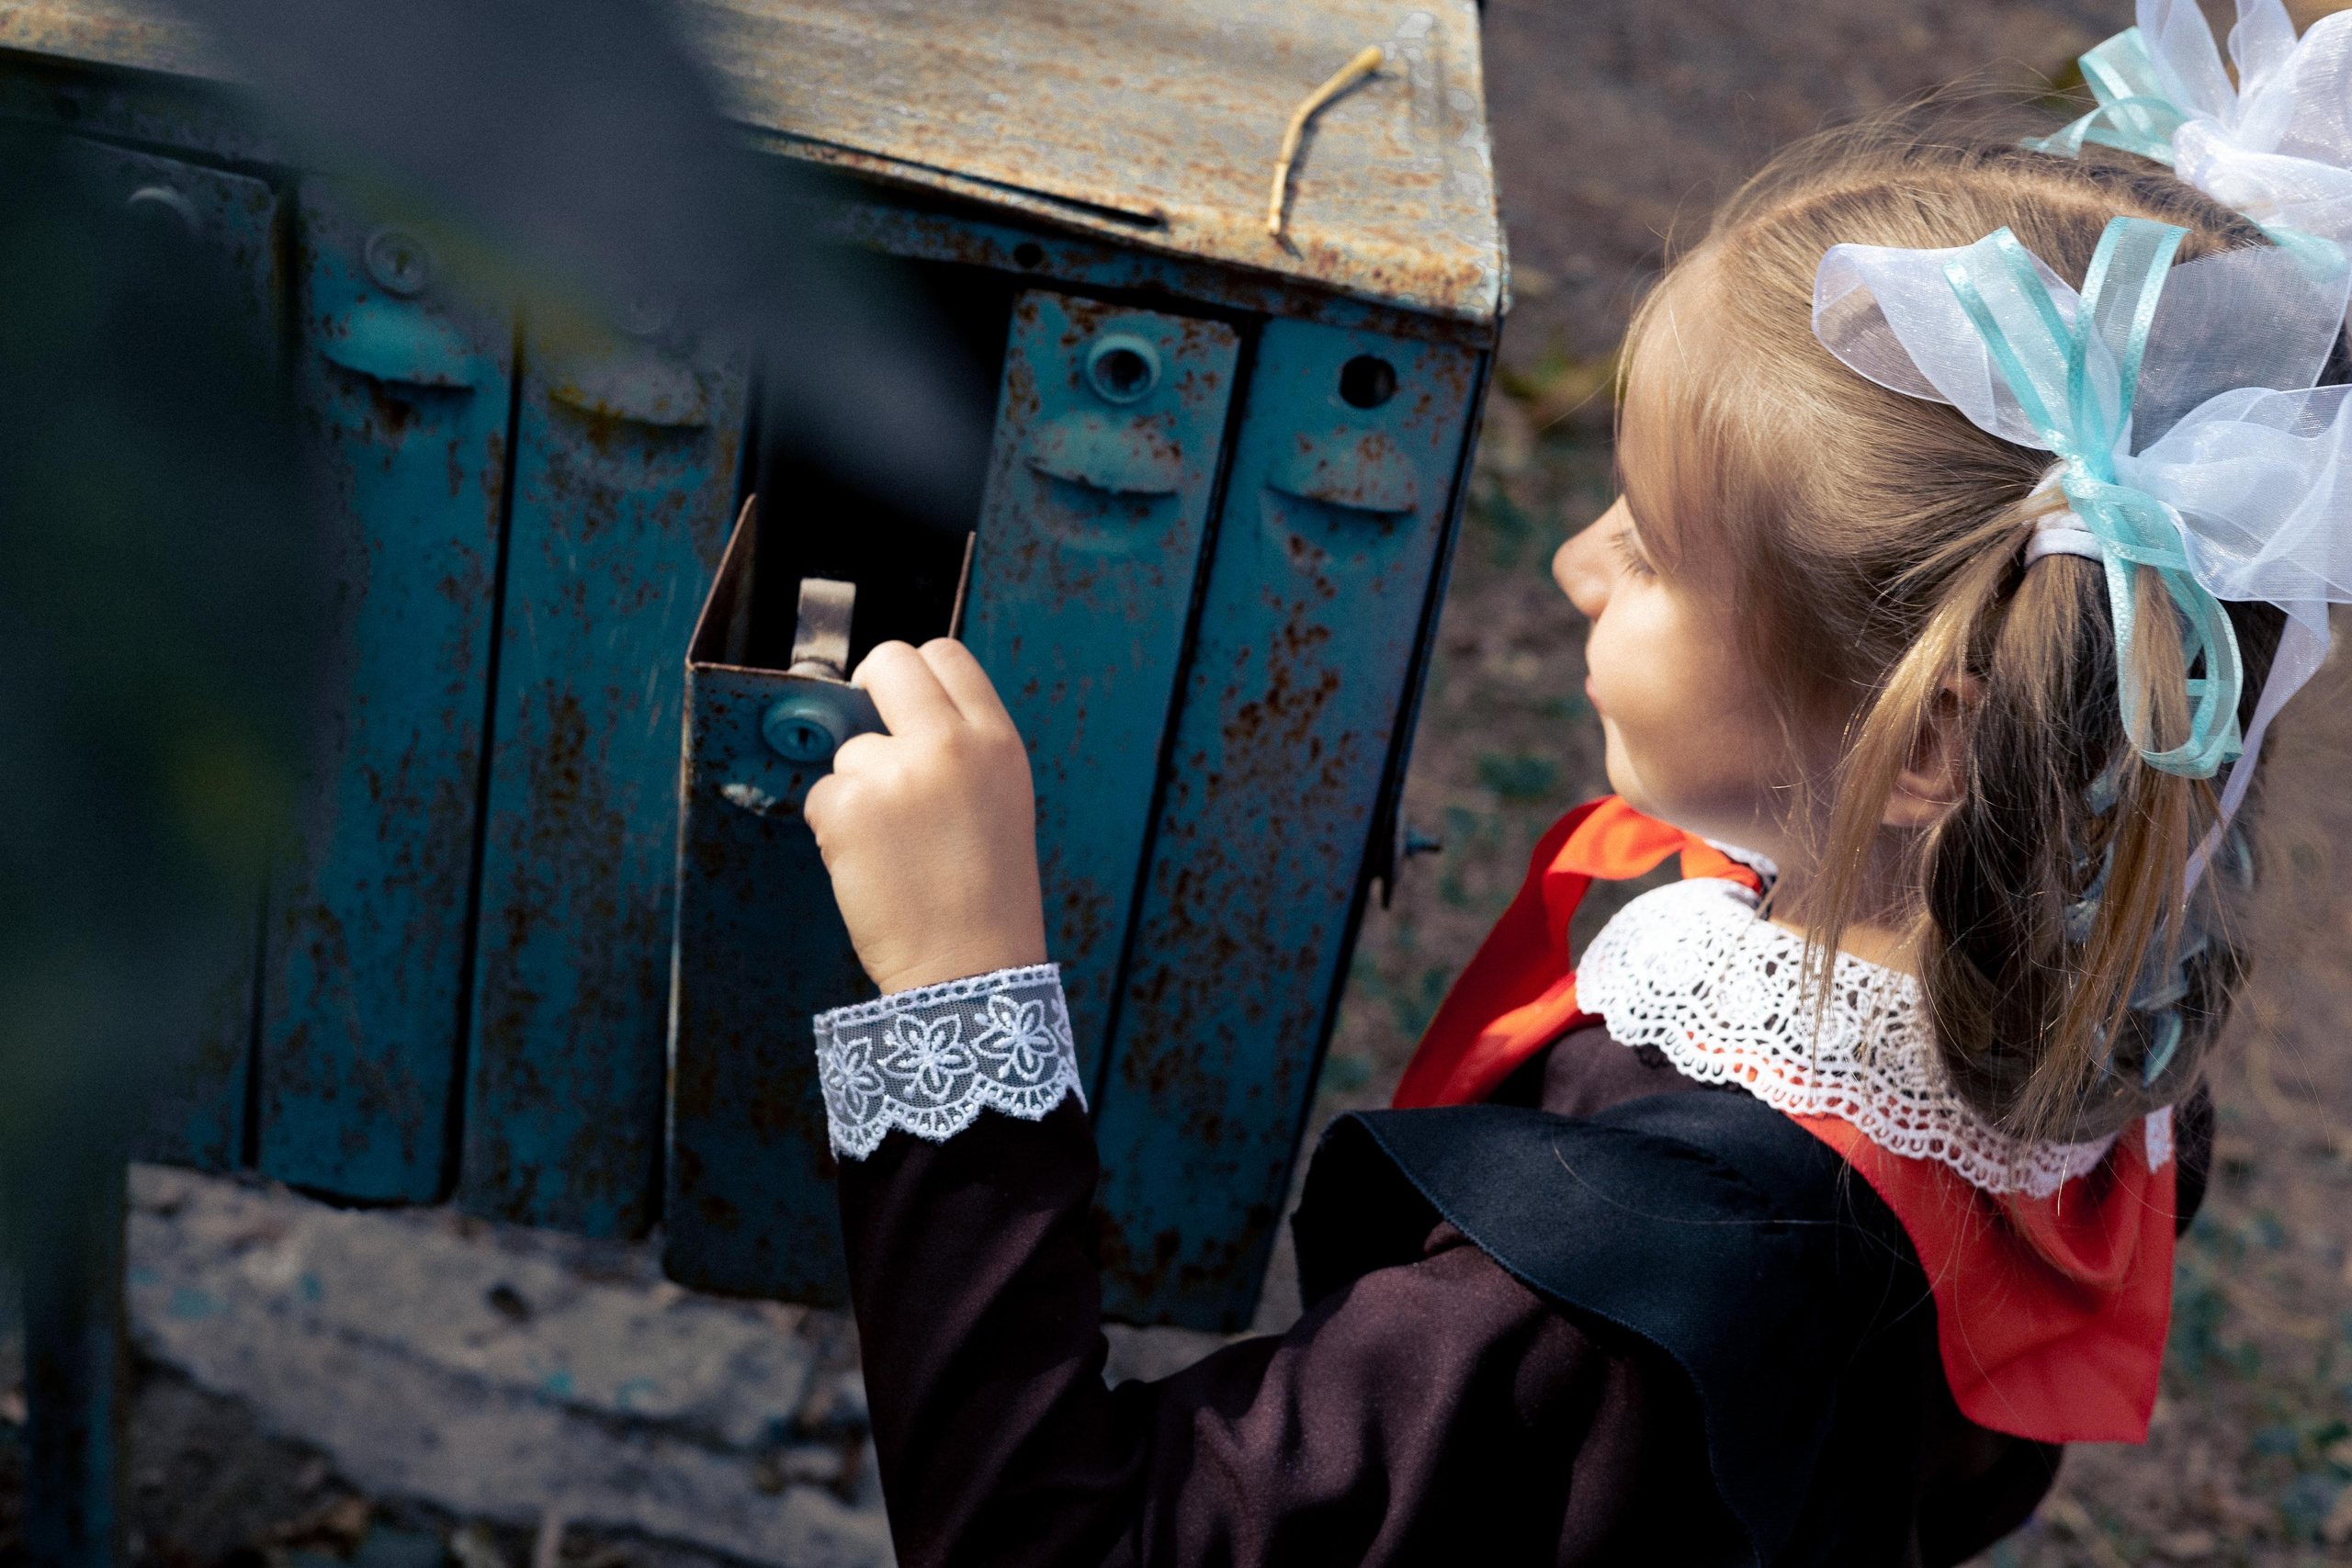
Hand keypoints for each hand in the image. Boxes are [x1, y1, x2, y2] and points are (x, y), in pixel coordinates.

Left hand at [802, 639, 1046, 994]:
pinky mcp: (849, 807)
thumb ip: (960, 748)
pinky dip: (833, 829)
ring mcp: (897, 772)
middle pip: (888, 664)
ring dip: (855, 789)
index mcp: (996, 741)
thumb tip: (895, 714)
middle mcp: (950, 745)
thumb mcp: (1000, 798)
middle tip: (871, 742)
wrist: (970, 967)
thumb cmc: (986, 895)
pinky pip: (820, 796)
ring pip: (848, 750)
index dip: (913, 676)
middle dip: (866, 693)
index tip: (899, 703)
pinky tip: (871, 865)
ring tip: (893, 845)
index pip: (945, 655)